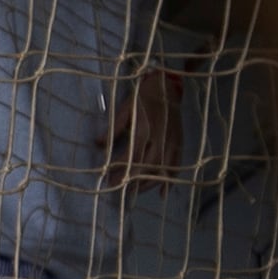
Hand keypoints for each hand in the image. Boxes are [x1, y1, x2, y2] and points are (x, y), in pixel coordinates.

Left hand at [111, 66, 187, 184]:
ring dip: (150, 183)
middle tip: (122, 191)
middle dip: (134, 181)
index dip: (121, 171)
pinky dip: (170, 179)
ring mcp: (172, 141)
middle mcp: (160, 137)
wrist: (167, 86)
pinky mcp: (180, 142)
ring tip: (136, 192)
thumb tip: (98, 144)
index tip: (110, 181)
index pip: (132, 156)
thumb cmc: (142, 97)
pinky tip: (164, 192)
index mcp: (144, 128)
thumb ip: (113, 128)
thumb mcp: (124, 108)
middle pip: (148, 166)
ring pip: (162, 168)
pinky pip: (176, 164)